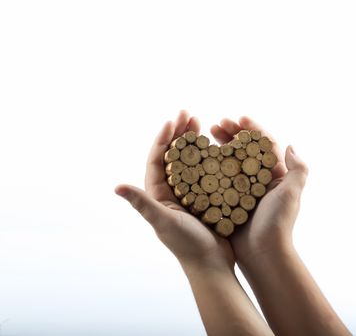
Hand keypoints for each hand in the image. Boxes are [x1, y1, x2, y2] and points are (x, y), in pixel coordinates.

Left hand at [115, 111, 233, 273]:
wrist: (212, 264)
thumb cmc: (188, 245)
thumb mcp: (164, 222)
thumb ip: (142, 203)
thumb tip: (116, 186)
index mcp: (158, 194)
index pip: (158, 159)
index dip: (163, 138)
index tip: (172, 120)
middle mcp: (172, 191)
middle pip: (174, 155)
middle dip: (179, 133)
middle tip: (189, 113)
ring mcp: (190, 193)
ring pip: (191, 161)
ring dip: (194, 141)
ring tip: (201, 123)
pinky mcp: (207, 197)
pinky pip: (207, 171)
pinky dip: (210, 156)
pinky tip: (218, 146)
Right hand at [210, 116, 308, 263]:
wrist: (263, 254)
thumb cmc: (277, 223)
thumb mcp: (291, 194)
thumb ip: (298, 169)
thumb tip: (290, 146)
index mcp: (275, 175)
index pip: (264, 145)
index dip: (252, 129)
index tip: (239, 117)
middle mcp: (259, 180)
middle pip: (244, 149)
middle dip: (232, 134)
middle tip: (216, 124)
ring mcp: (243, 190)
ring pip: (230, 161)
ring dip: (220, 146)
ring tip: (207, 135)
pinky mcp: (229, 200)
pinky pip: (219, 178)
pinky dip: (211, 166)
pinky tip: (200, 159)